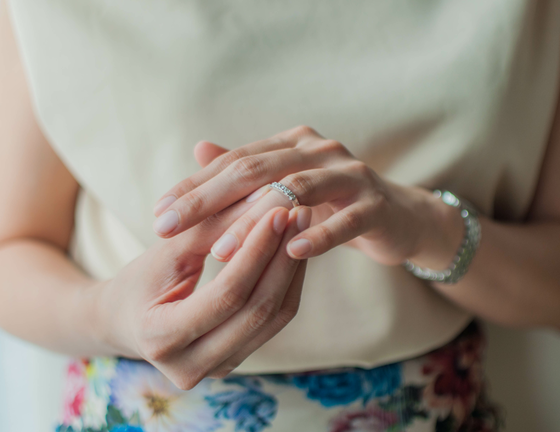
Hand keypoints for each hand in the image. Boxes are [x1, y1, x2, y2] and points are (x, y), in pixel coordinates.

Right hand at [98, 198, 310, 389]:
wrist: (123, 321)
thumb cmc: (139, 280)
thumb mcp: (166, 251)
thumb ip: (210, 227)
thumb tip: (263, 196)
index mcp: (161, 339)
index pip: (226, 295)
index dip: (256, 251)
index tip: (277, 210)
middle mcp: (190, 367)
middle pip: (256, 311)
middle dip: (282, 258)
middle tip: (299, 212)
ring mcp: (216, 370)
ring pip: (273, 319)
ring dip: (292, 270)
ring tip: (301, 226)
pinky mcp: (235, 362)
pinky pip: (273, 323)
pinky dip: (287, 284)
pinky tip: (293, 250)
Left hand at [153, 126, 463, 267]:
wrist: (400, 217)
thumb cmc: (334, 204)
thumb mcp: (288, 186)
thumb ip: (248, 170)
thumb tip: (199, 148)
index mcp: (292, 143)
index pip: (234, 161)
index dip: (194, 187)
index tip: (159, 214)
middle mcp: (318, 150)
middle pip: (255, 170)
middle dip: (208, 199)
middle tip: (170, 226)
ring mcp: (349, 174)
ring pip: (295, 192)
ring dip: (254, 222)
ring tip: (219, 250)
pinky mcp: (375, 204)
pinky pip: (345, 219)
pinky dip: (318, 235)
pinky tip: (291, 253)